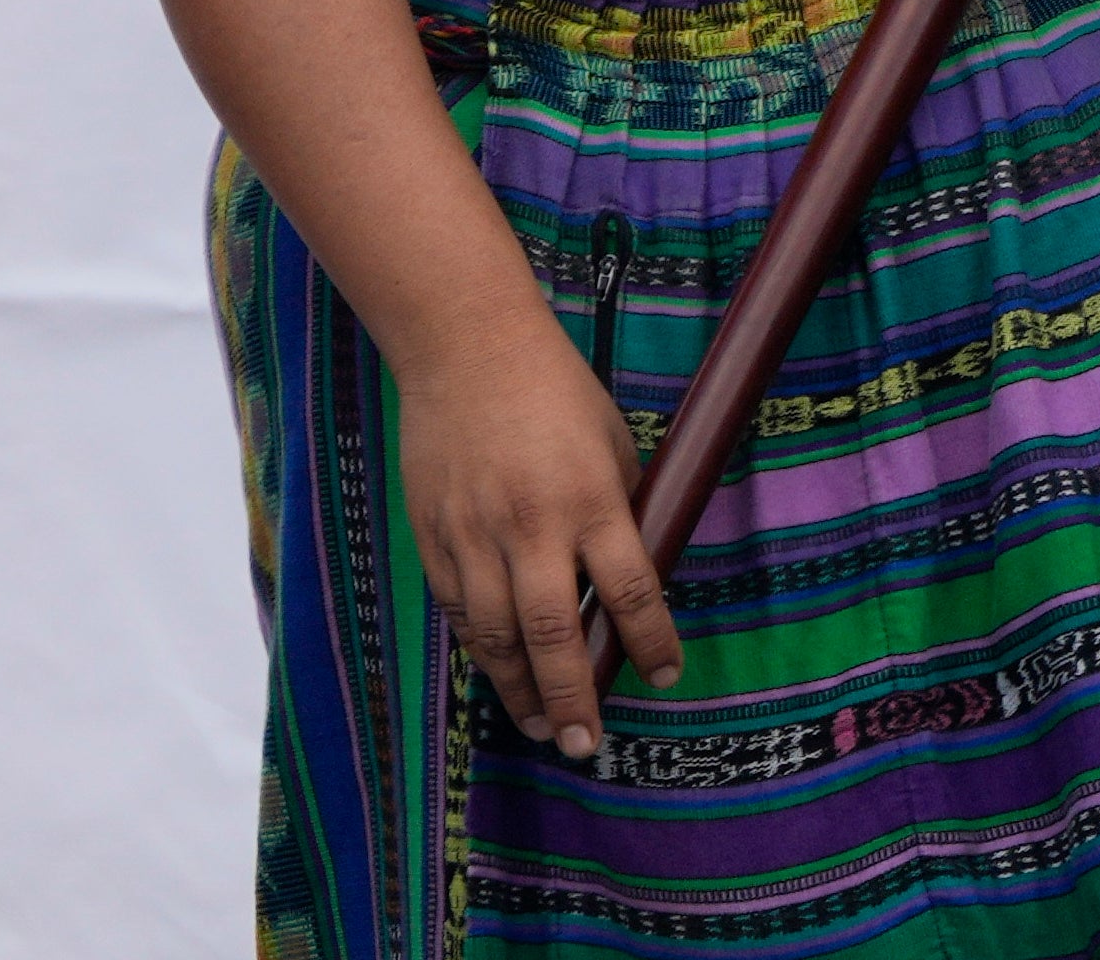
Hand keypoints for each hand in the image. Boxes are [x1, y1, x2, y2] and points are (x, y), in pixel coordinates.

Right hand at [397, 322, 676, 755]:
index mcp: (590, 501)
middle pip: (554, 634)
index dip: (651, 641)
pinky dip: (483, 652)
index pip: (630, 591)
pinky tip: (500, 677)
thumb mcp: (614, 447)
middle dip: (573, 696)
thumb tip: (631, 577)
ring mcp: (475, 539)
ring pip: (497, 637)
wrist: (468, 356)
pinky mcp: (435, 541)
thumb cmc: (558, 396)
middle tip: (585, 742)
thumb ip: (620, 512)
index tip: (664, 676)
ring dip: (520, 690)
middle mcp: (531, 529)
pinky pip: (462, 613)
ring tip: (541, 727)